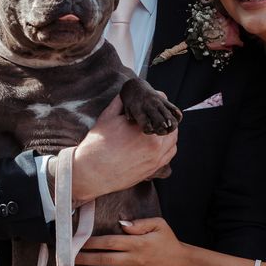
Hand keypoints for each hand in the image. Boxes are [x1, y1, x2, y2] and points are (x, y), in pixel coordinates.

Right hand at [50, 96, 177, 202]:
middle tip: (155, 116)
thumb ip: (122, 102)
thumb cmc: (97, 145)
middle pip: (170, 124)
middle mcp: (154, 143)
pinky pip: (169, 155)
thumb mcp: (108, 116)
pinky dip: (168, 147)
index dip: (157, 102)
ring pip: (173, 140)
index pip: (160, 107)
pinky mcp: (153, 169)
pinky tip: (158, 144)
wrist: (92, 172)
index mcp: (144, 128)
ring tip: (157, 129)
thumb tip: (128, 92)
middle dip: (163, 118)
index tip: (152, 103)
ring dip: (168, 132)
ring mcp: (156, 158)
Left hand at [75, 217, 188, 265]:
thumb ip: (139, 223)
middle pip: (104, 259)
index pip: (109, 242)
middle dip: (85, 259)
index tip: (78, 241)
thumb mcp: (158, 224)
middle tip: (68, 259)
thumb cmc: (169, 241)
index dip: (92, 242)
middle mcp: (133, 259)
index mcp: (136, 243)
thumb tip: (121, 223)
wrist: (183, 263)